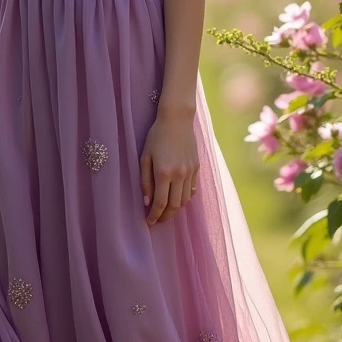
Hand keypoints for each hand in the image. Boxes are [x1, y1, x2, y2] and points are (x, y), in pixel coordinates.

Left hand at [140, 110, 198, 225]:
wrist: (177, 119)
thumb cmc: (156, 136)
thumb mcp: (145, 157)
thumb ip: (145, 180)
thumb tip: (146, 201)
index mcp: (164, 173)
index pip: (160, 203)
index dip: (155, 215)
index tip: (149, 222)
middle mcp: (179, 175)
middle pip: (174, 205)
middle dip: (165, 216)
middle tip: (157, 221)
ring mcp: (190, 171)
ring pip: (185, 200)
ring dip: (176, 209)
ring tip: (166, 212)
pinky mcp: (196, 167)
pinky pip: (192, 189)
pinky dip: (185, 198)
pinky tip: (178, 199)